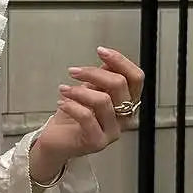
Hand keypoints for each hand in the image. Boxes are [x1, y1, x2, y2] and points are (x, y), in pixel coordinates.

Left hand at [31, 46, 144, 177]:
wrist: (57, 141)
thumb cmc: (73, 116)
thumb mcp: (89, 90)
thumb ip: (101, 77)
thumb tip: (108, 58)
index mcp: (127, 103)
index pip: (136, 78)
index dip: (120, 61)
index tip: (100, 51)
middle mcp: (125, 118)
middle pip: (120, 85)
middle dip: (93, 73)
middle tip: (73, 71)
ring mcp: (113, 131)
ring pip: (103, 100)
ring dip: (78, 90)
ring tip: (63, 89)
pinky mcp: (97, 141)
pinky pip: (87, 117)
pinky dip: (72, 106)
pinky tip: (62, 103)